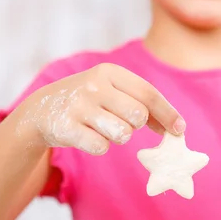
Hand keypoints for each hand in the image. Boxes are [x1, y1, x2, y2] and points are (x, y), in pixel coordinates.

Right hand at [15, 63, 184, 155]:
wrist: (40, 110)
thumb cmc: (89, 102)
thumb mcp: (113, 93)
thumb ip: (143, 105)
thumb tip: (177, 128)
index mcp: (109, 72)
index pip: (148, 93)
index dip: (167, 113)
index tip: (180, 130)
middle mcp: (94, 85)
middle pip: (138, 116)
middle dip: (136, 126)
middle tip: (122, 122)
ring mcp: (78, 106)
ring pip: (122, 134)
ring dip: (118, 137)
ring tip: (103, 128)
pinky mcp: (66, 128)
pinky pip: (101, 147)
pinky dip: (100, 146)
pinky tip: (88, 136)